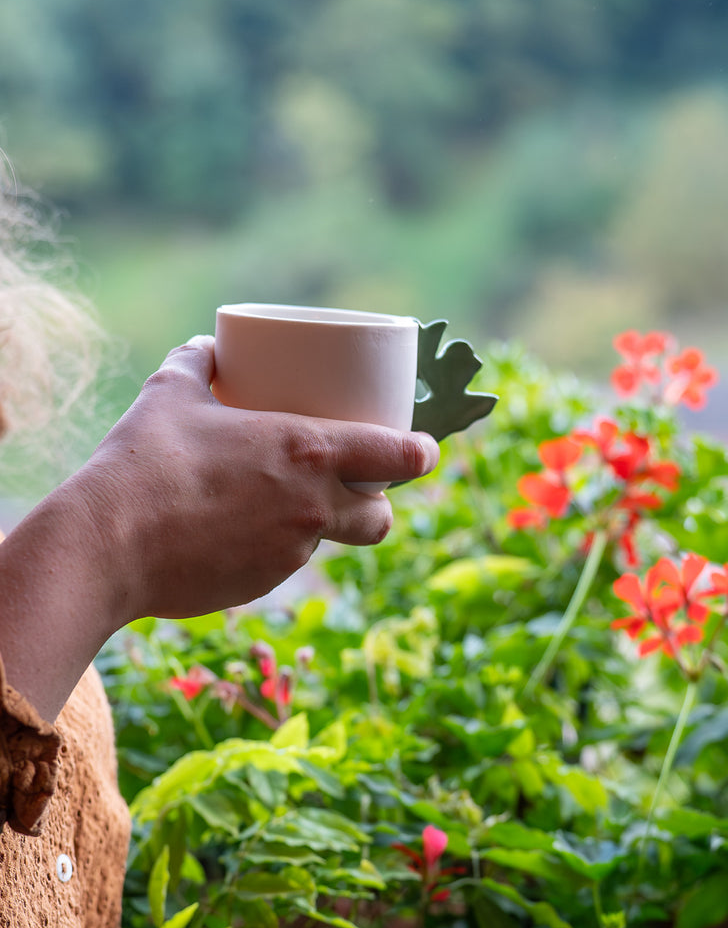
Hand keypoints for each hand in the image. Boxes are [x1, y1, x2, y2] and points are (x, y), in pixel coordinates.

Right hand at [73, 335, 439, 621]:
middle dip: (379, 503)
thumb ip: (198, 362)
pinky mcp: (264, 583)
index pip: (402, 457)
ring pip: (331, 540)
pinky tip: (237, 533)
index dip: (423, 454)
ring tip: (282, 504)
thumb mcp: (171, 394)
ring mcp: (292, 550)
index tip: (424, 448)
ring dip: (321, 524)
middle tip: (356, 484)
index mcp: (310, 451)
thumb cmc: (142, 462)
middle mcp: (315, 505)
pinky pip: (284, 562)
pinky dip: (273, 547)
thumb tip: (208, 343)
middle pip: (383, 516)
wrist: (103, 546)